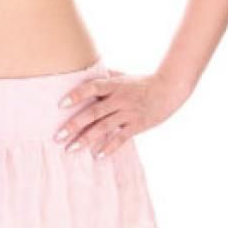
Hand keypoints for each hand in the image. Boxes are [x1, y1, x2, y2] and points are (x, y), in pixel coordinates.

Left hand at [54, 66, 186, 157]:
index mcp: (114, 85)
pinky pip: (121, 138)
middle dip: (74, 125)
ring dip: (86, 139)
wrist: (169, 89)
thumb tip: (87, 72)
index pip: (92, 87)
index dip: (76, 95)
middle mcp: (119, 99)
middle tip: (57, 137)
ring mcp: (128, 113)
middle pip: (93, 112)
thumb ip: (106, 76)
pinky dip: (109, 147)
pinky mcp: (137, 125)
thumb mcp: (123, 75)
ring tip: (71, 149)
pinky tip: (97, 156)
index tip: (60, 104)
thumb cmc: (142, 82)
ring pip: (104, 128)